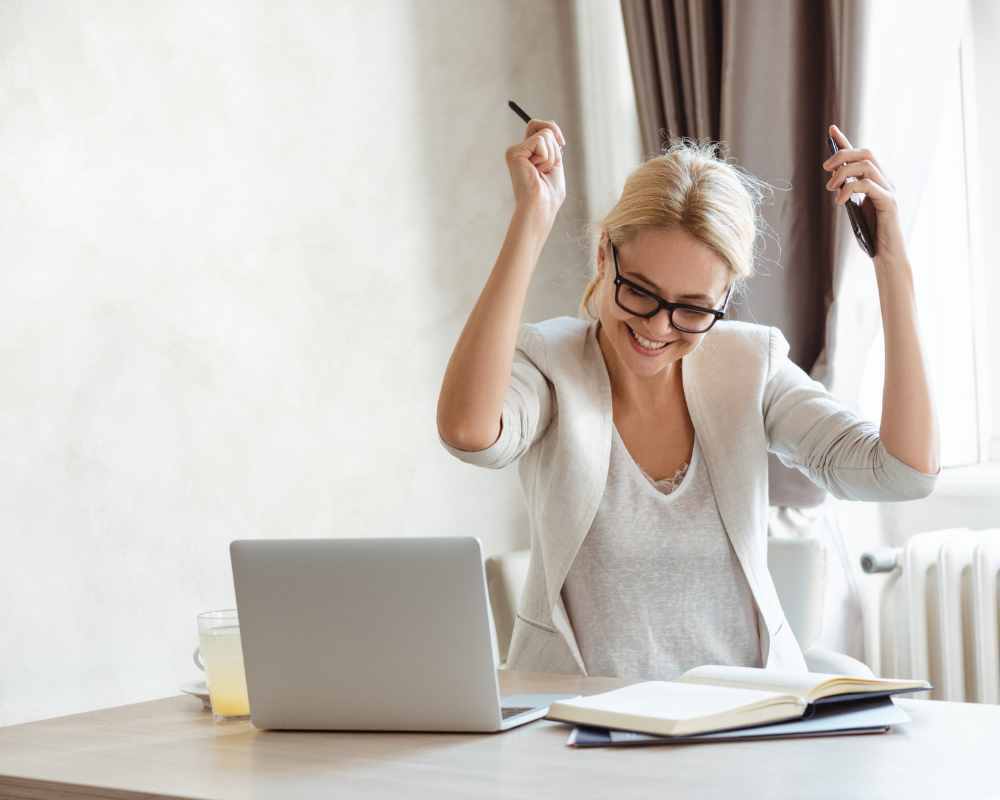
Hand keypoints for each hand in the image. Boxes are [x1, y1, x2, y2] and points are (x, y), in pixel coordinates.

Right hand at [505, 119, 565, 225]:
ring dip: (551, 156)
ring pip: (545, 134)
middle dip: (555, 147)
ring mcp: (515, 151)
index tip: (562, 144)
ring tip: (540, 173)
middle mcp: (520, 150)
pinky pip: (540, 141)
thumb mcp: (555, 163)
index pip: (541, 127)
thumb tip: (551, 123)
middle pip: (545, 127)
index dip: (554, 130)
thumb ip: (552, 144)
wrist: (541, 208)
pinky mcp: (514, 152)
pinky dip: (545, 157)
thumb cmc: (549, 194)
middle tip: (546, 168)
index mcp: (529, 153)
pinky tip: (536, 171)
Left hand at [822, 124, 906, 264]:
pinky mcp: (890, 202)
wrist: (886, 254)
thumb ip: (849, 192)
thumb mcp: (854, 208)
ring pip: (867, 166)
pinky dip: (851, 189)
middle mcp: (886, 181)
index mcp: (877, 181)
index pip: (861, 154)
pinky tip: (840, 201)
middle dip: (842, 155)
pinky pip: (869, 185)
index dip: (846, 141)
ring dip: (844, 173)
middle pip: (866, 154)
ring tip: (831, 189)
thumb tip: (834, 178)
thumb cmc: (870, 233)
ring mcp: (889, 190)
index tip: (831, 130)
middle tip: (826, 169)